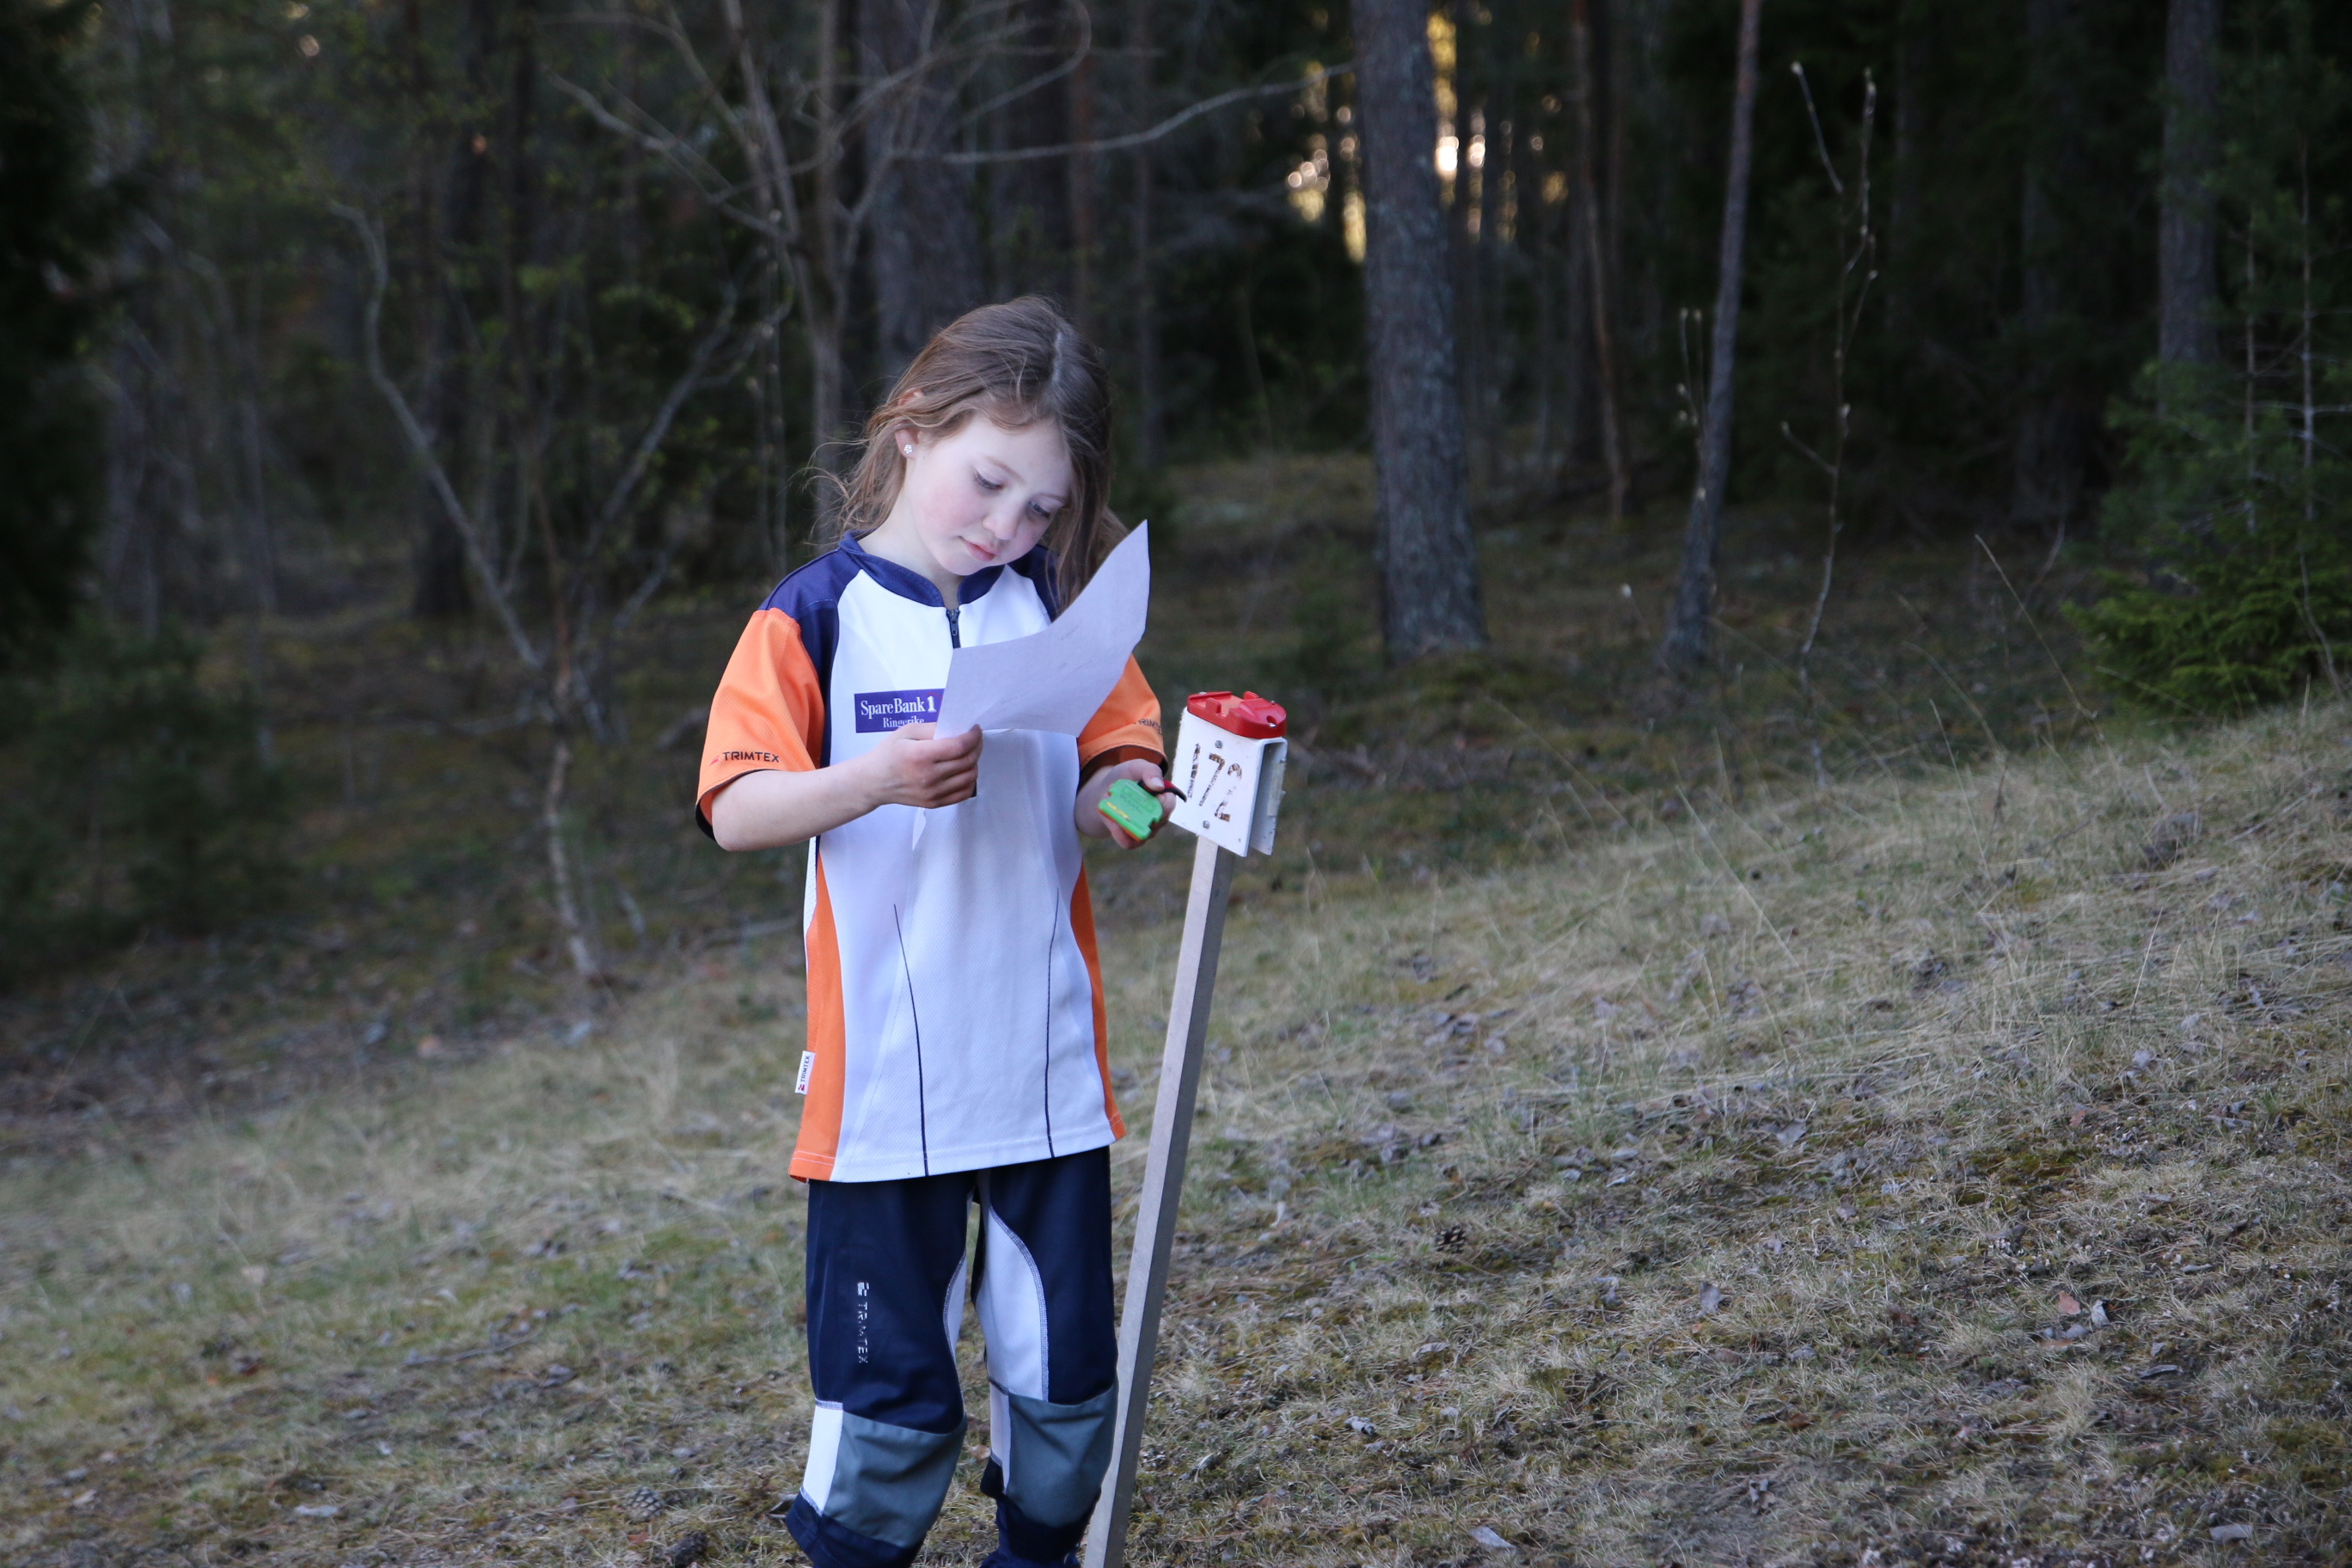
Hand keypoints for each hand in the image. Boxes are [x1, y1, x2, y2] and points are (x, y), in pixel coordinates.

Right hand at [858, 722, 981, 808]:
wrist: (874, 782)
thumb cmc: (888, 754)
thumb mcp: (906, 731)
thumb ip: (932, 728)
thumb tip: (957, 729)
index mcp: (920, 755)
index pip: (959, 746)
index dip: (973, 736)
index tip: (975, 729)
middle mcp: (928, 776)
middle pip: (967, 761)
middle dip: (977, 747)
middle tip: (974, 740)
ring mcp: (933, 792)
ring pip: (970, 777)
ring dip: (974, 763)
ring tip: (968, 754)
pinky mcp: (935, 803)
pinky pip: (964, 793)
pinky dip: (969, 780)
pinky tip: (963, 770)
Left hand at [1076, 759, 1170, 847]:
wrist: (1106, 791)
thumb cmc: (1126, 777)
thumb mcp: (1136, 767)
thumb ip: (1149, 771)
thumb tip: (1159, 786)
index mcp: (1165, 798)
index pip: (1169, 805)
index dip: (1159, 804)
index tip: (1140, 793)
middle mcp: (1159, 817)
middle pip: (1156, 823)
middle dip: (1137, 812)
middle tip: (1118, 796)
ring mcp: (1147, 830)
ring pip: (1142, 834)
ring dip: (1124, 821)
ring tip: (1109, 805)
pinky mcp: (1133, 839)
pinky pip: (1129, 843)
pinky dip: (1118, 833)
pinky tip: (1110, 820)